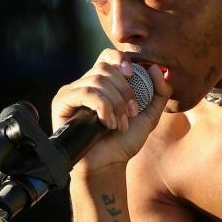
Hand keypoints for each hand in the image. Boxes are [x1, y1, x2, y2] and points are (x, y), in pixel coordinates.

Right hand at [51, 48, 171, 175]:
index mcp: (104, 83)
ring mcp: (72, 92)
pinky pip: (85, 92)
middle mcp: (86, 83)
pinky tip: (107, 123)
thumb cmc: (124, 141)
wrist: (108, 164)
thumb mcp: (149, 115)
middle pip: (105, 67)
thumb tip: (158, 68)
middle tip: (130, 113)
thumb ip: (160, 92)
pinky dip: (102, 106)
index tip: (133, 75)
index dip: (120, 59)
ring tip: (119, 124)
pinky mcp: (62, 102)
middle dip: (124, 90)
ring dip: (115, 103)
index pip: (108, 56)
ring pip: (97, 80)